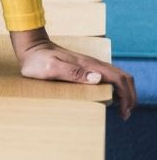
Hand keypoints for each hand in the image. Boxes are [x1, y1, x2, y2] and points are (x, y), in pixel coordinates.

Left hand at [12, 28, 136, 119]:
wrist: (30, 46)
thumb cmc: (36, 60)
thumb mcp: (51, 68)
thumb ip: (72, 72)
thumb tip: (98, 78)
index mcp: (88, 65)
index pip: (118, 79)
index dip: (126, 96)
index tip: (124, 112)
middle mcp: (92, 64)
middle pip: (122, 77)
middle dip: (129, 95)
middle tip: (125, 113)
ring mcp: (88, 65)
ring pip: (116, 76)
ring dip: (124, 91)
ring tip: (122, 108)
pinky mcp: (83, 67)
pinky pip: (106, 76)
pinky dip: (115, 87)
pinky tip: (108, 97)